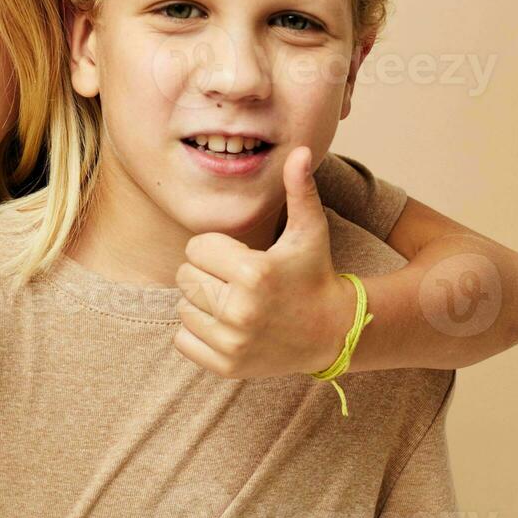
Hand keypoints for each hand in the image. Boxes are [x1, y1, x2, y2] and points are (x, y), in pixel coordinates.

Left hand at [171, 145, 355, 378]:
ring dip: (202, 303)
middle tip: (236, 281)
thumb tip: (302, 151)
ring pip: (183, 307)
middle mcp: (241, 310)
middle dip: (206, 274)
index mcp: (254, 272)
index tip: (239, 258)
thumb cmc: (314, 274)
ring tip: (235, 303)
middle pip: (185, 277)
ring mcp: (233, 342)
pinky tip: (227, 326)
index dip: (215, 249)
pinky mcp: (226, 366)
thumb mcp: (309, 231)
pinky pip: (183, 340)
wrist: (334, 333)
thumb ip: (300, 190)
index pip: (196, 248)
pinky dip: (198, 332)